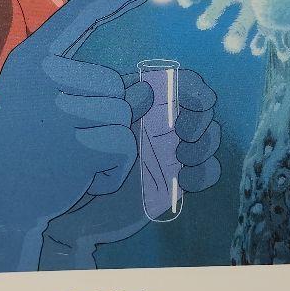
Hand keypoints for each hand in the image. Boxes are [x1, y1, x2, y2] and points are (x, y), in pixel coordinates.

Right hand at [0, 0, 155, 231]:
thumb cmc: (19, 153)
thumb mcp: (41, 106)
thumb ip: (86, 90)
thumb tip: (140, 91)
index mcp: (31, 59)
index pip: (80, 14)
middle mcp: (44, 75)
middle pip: (116, 85)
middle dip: (107, 117)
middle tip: (65, 144)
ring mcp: (59, 109)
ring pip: (123, 118)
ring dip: (109, 147)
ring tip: (69, 161)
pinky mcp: (77, 144)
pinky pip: (123, 148)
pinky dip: (112, 170)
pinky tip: (80, 178)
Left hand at [42, 68, 220, 264]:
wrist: (80, 207)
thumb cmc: (82, 163)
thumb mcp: (95, 128)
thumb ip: (119, 106)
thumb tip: (146, 90)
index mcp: (145, 102)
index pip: (181, 83)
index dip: (195, 89)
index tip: (198, 104)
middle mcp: (163, 123)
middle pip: (202, 110)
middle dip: (200, 121)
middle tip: (182, 135)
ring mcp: (173, 150)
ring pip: (209, 138)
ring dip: (203, 146)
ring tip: (180, 159)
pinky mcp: (179, 178)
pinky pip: (208, 170)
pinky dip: (203, 173)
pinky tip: (183, 180)